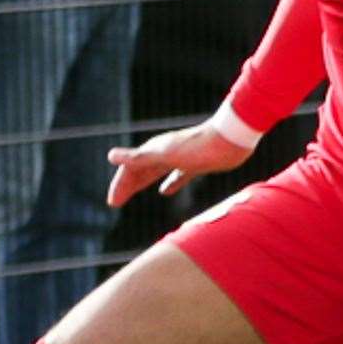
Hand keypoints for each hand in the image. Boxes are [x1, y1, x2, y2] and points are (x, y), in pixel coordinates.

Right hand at [107, 121, 253, 207]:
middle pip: (140, 170)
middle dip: (127, 185)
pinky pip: (177, 176)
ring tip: (132, 194)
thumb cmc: (198, 147)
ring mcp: (180, 158)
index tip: (113, 202)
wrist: (231, 140)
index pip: (130, 168)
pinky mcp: (196, 164)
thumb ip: (138, 158)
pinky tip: (165, 192)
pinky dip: (169, 183)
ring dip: (142, 183)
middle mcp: (165, 152)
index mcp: (155, 149)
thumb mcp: (165, 155)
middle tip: (115, 202)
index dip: (120, 184)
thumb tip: (110, 156)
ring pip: (155, 172)